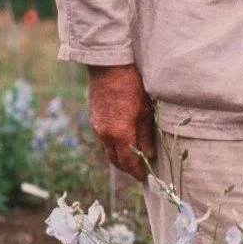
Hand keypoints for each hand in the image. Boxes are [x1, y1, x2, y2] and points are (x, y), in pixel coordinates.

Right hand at [87, 63, 155, 181]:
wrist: (108, 65)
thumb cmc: (132, 84)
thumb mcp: (145, 110)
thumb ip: (146, 135)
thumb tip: (149, 155)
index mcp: (119, 134)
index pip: (128, 163)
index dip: (137, 172)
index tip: (145, 177)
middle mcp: (104, 134)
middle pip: (115, 160)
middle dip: (128, 168)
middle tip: (140, 170)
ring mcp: (96, 126)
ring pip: (108, 149)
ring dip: (120, 156)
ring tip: (134, 155)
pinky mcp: (93, 118)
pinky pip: (103, 138)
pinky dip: (113, 144)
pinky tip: (124, 139)